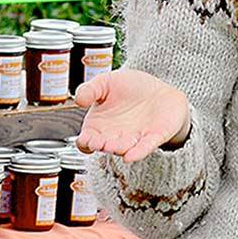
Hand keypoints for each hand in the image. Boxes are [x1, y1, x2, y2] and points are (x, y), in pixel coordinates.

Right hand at [74, 69, 189, 162]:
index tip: (86, 138)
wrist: (159, 89)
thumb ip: (90, 89)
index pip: (86, 141)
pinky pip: (145, 148)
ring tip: (115, 146)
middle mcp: (114, 136)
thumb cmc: (131, 88)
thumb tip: (78, 99)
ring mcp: (134, 139)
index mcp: (98, 126)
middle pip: (104, 147)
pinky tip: (130, 156)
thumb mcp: (106, 82)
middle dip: (102, 146)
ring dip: (118, 149)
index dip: (85, 142)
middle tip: (101, 143)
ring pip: (123, 149)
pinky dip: (138, 153)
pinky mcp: (153, 137)